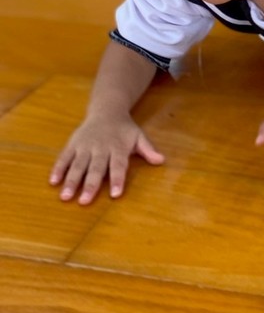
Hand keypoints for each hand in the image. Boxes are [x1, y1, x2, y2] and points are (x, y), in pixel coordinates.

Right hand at [50, 118, 164, 204]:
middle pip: (95, 168)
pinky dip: (58, 169)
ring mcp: (85, 146)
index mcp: (118, 147)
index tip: (115, 194)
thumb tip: (161, 160)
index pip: (118, 165)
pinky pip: (64, 157)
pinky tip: (53, 182)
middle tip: (85, 201)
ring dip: (71, 180)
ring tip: (66, 196)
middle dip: (90, 185)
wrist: (107, 110)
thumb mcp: (138, 136)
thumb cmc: (124, 129)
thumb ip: (148, 149)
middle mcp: (100, 147)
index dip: (117, 179)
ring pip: (77, 165)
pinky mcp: (73, 144)